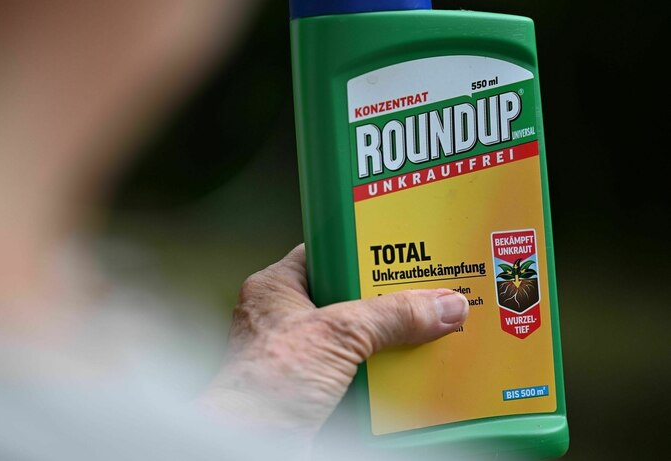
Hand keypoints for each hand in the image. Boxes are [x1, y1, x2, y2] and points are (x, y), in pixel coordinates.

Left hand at [200, 244, 468, 437]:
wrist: (248, 447)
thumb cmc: (265, 385)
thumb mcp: (336, 336)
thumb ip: (391, 316)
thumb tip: (442, 304)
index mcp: (277, 288)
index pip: (326, 252)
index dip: (363, 249)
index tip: (403, 249)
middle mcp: (286, 318)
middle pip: (349, 297)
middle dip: (387, 301)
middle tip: (428, 295)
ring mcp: (299, 356)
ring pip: (356, 338)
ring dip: (390, 342)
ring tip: (433, 332)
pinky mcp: (313, 390)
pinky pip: (357, 373)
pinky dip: (383, 375)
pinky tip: (414, 372)